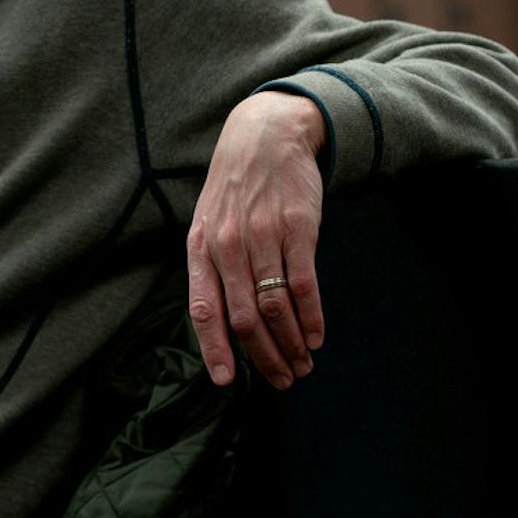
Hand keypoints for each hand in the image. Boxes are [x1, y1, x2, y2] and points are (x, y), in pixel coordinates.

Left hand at [187, 91, 326, 389]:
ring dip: (291, 343)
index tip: (226, 381)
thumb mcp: (207, 223)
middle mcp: (228, 246)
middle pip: (244, 318)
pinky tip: (316, 336)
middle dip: (264, 357)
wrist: (264, 136)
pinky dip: (312, 317)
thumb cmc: (233, 189)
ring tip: (302, 365)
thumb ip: (212, 269)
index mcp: (201, 248)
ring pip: (276, 307)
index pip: (203, 309)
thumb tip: (220, 323)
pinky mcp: (298, 229)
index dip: (214, 348)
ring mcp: (263, 237)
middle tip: (282, 380)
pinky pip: (304, 284)